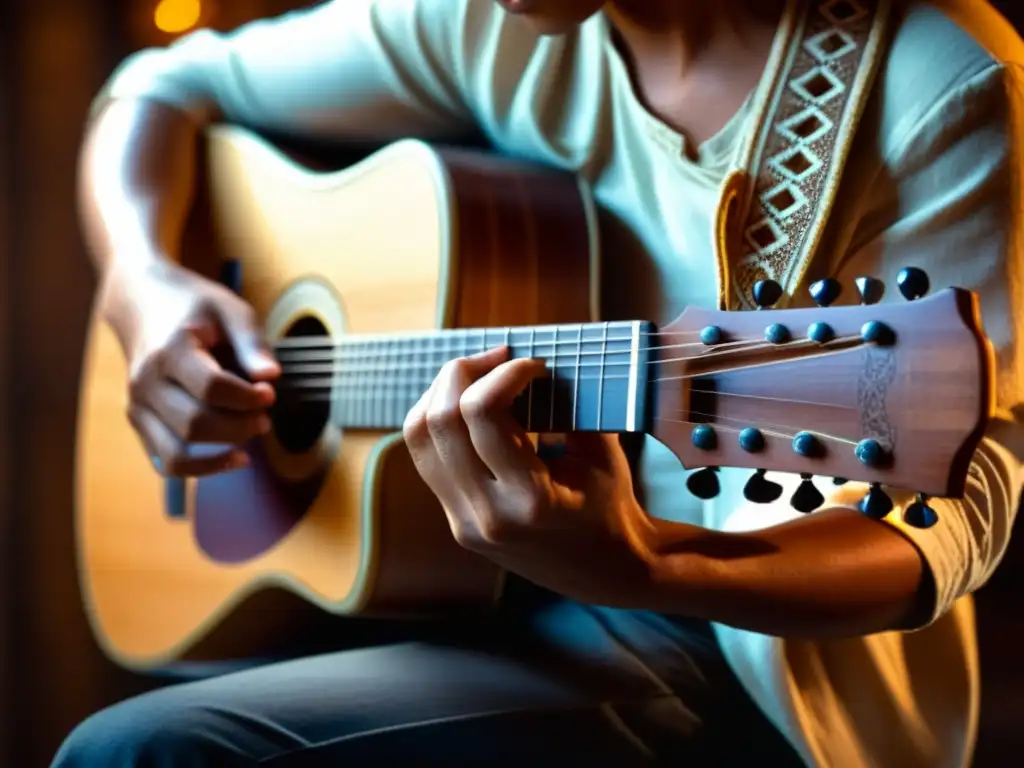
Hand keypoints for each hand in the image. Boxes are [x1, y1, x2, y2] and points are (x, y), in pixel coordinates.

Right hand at [105, 260, 279, 476]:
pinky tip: (233, 456)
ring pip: (177, 453)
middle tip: (265, 416)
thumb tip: (272, 376)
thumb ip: (252, 342)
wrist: (144, 302)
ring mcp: (137, 405)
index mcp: (170, 350)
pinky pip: (165, 462)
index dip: (247, 398)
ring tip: (251, 433)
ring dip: (222, 453)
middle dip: (240, 427)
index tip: (270, 393)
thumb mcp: (231, 309)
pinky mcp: (138, 421)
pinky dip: (201, 468)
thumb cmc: (195, 307)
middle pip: (195, 424)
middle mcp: (146, 381)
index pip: (211, 388)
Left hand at [403, 346, 653, 605]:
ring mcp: (463, 521)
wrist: (602, 572)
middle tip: (500, 357)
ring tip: (480, 375)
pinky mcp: (454, 520)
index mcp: (531, 500)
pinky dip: (439, 418)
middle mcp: (487, 514)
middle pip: (439, 418)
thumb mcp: (601, 454)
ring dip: (443, 391)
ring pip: (419, 435)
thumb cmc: (611, 506)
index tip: (534, 364)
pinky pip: (426, 455)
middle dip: (465, 371)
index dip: (504, 371)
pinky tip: (469, 404)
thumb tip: (530, 358)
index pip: (483, 412)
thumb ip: (567, 406)